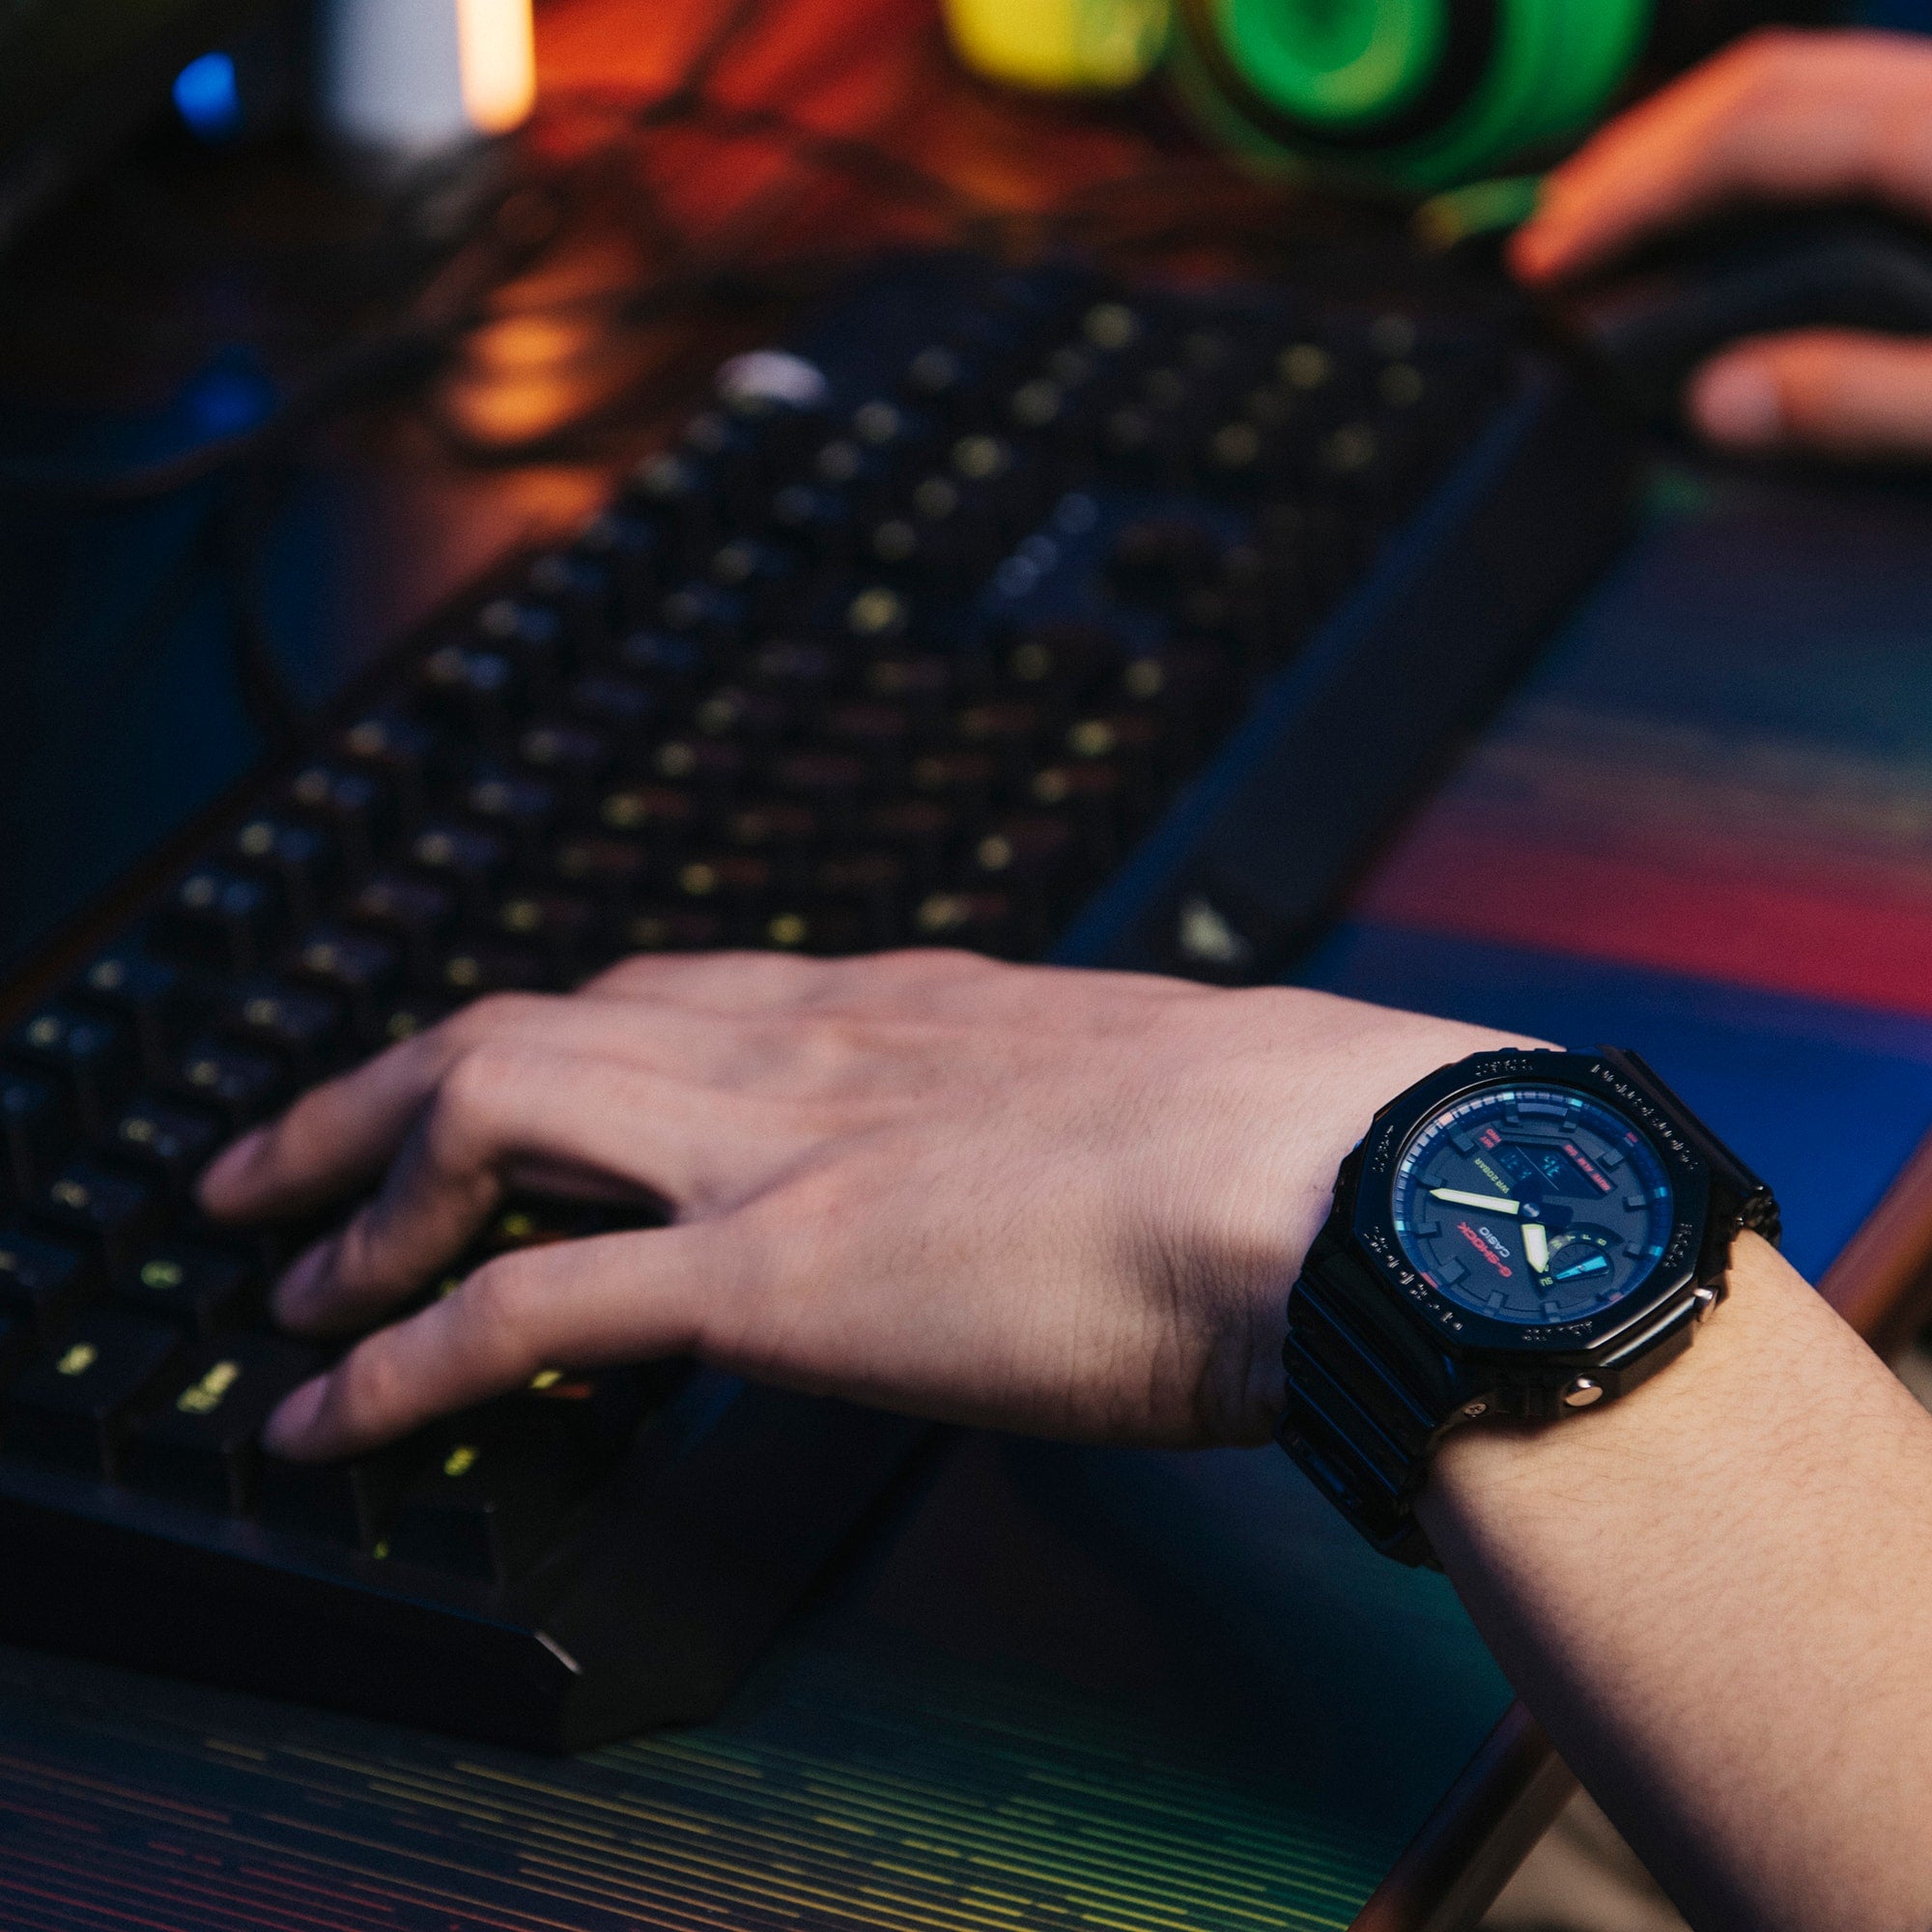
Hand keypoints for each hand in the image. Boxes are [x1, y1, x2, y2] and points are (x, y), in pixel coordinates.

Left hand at [195, 950, 1524, 1461]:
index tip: (482, 1077)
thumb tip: (1074, 1170)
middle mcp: (805, 1047)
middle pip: (526, 1023)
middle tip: (286, 1153)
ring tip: (276, 1269)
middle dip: (377, 1088)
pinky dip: (403, 1357)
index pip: (663, 991)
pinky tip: (335, 1411)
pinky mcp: (774, 1272)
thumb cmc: (1284, 1142)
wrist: (1346, 1178)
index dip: (544, 1035)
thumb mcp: (1140, 1088)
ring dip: (354, 1190)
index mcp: (896, 1006)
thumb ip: (1059, 1116)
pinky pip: (526, 1306)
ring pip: (485, 1114)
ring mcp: (775, 1147)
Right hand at [1510, 28, 1931, 458]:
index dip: (1632, 194)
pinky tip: (1724, 215)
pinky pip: (1853, 112)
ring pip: (1808, 85)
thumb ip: (1863, 403)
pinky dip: (1763, 155)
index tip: (1551, 261)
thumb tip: (1719, 403)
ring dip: (1692, 146)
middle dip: (1639, 156)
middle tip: (1550, 236)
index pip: (1753, 134)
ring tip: (1615, 219)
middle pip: (1768, 83)